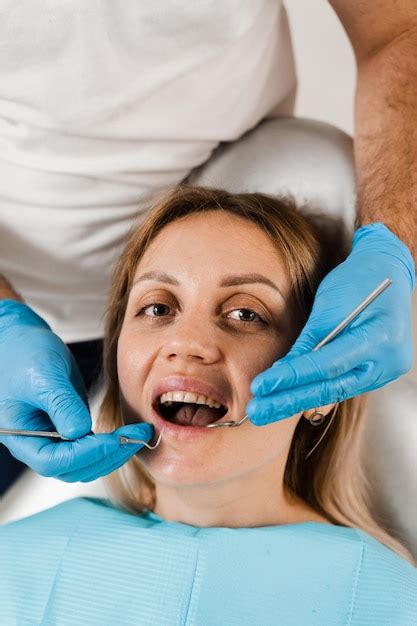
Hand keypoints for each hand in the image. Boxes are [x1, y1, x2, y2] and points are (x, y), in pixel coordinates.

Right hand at [0, 300, 153, 480]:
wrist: (22, 340)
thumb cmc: (24, 353)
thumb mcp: (44, 376)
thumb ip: (62, 405)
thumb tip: (81, 433)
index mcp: (21, 436)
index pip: (55, 460)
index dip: (87, 454)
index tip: (115, 440)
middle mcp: (37, 444)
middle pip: (73, 468)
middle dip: (108, 456)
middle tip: (137, 437)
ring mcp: (54, 438)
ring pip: (85, 463)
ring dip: (114, 453)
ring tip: (139, 435)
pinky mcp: (68, 428)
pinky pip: (90, 447)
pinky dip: (111, 444)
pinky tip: (129, 433)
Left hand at [246, 223, 414, 424]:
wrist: (386, 273)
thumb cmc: (357, 280)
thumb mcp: (329, 303)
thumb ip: (309, 340)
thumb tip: (280, 372)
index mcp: (380, 338)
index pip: (327, 364)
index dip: (292, 377)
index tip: (261, 386)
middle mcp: (386, 362)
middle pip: (330, 388)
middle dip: (289, 401)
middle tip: (256, 412)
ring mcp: (383, 371)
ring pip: (333, 392)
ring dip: (296, 401)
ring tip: (264, 409)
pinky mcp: (374, 373)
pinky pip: (338, 386)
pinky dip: (312, 391)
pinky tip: (286, 399)